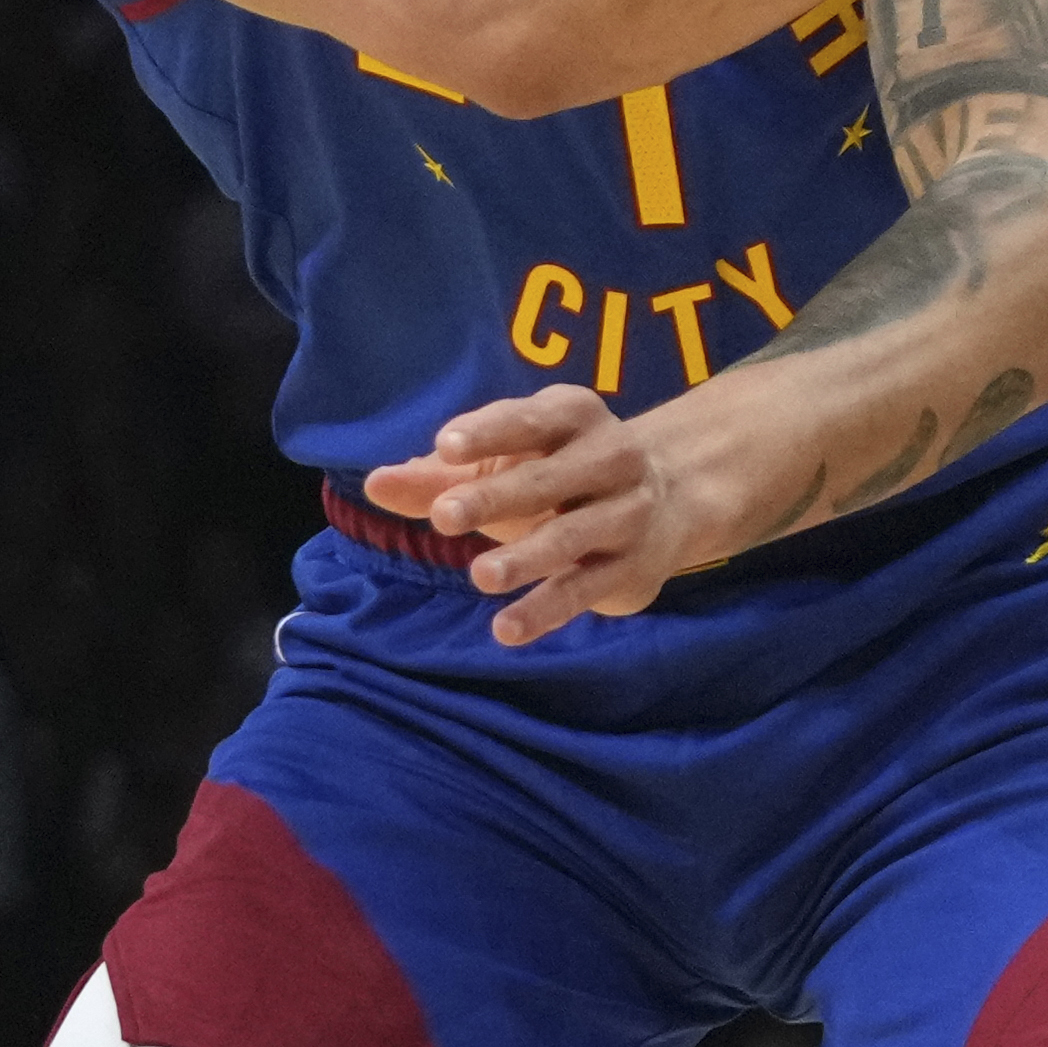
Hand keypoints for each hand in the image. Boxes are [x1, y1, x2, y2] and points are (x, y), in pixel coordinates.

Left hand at [365, 386, 716, 646]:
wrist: (673, 496)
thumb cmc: (561, 472)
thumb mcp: (505, 463)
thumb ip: (438, 476)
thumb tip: (374, 484)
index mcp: (572, 416)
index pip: (528, 420)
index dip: (488, 432)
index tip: (445, 447)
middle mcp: (608, 458)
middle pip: (546, 479)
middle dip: (495, 496)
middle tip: (444, 515)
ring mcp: (625, 514)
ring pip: (570, 537)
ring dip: (525, 558)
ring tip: (480, 576)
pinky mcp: (630, 568)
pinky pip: (584, 590)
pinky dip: (546, 611)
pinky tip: (507, 629)